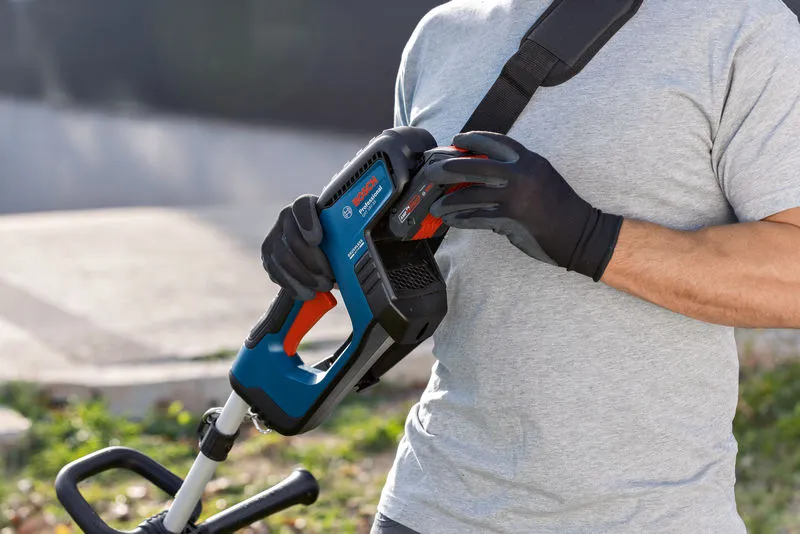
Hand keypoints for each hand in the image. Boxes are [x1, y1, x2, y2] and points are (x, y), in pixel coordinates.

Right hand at [261, 194, 334, 299]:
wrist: (323, 245)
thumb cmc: (337, 237)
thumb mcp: (342, 233)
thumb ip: (343, 237)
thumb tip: (351, 252)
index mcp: (305, 204)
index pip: (302, 207)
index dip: (307, 222)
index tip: (317, 239)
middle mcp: (286, 217)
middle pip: (293, 240)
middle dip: (311, 263)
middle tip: (328, 278)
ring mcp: (274, 236)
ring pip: (282, 259)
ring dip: (304, 278)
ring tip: (322, 287)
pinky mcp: (268, 256)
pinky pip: (276, 272)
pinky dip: (293, 286)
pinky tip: (307, 293)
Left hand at [428, 131, 622, 280]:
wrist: (579, 233)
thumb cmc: (558, 205)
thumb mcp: (539, 176)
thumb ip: (514, 170)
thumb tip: (480, 172)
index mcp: (528, 159)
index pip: (495, 141)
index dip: (472, 138)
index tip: (456, 139)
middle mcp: (520, 174)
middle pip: (473, 165)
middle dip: (447, 167)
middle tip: (431, 171)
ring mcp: (515, 197)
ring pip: (470, 195)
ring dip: (448, 201)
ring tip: (435, 205)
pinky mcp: (510, 219)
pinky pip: (477, 217)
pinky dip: (460, 219)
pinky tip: (450, 220)